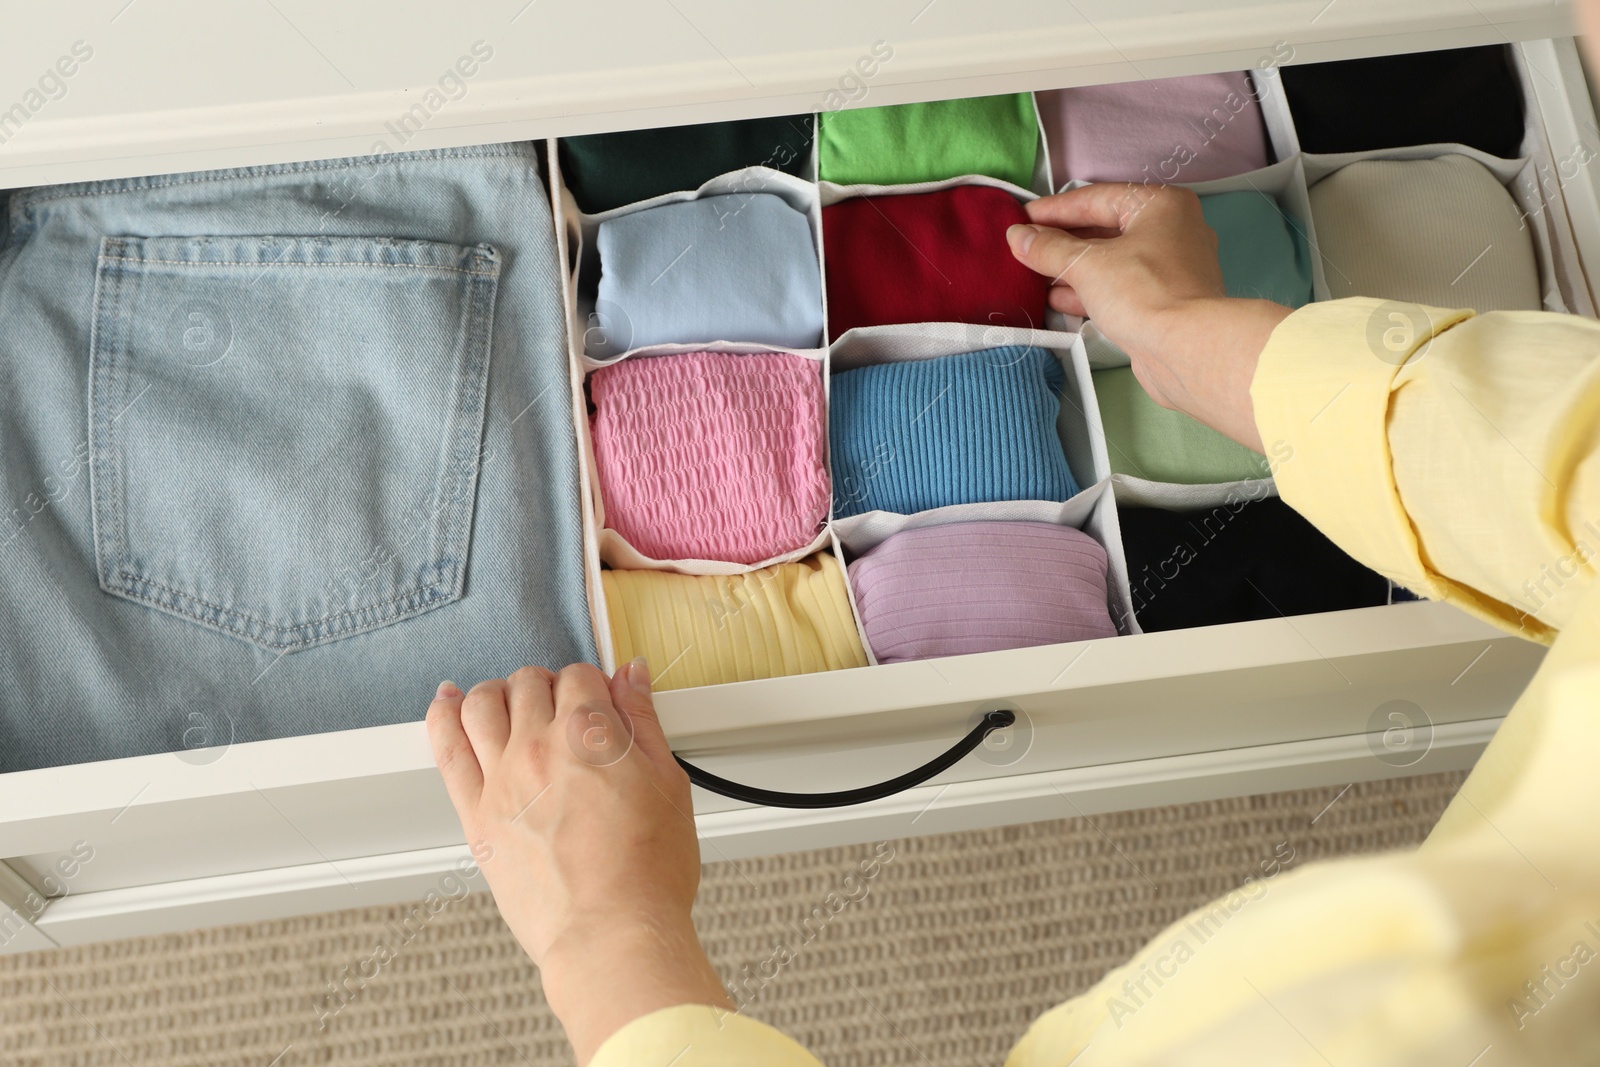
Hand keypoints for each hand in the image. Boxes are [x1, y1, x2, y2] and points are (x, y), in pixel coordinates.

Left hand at [426, 661, 731, 1064]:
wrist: (612, 932)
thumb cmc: (647, 873)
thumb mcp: (668, 784)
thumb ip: (645, 722)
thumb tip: (632, 678)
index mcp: (591, 733)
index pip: (580, 677)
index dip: (591, 685)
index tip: (596, 700)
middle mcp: (540, 746)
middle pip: (529, 685)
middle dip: (547, 687)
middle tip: (559, 708)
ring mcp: (502, 779)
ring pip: (482, 704)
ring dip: (497, 693)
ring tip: (508, 703)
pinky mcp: (476, 815)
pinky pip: (446, 748)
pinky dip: (442, 715)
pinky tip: (446, 702)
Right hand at [1006, 183, 1292, 451]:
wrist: (1185, 350)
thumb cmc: (1143, 293)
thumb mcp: (1086, 264)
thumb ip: (1048, 248)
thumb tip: (1017, 236)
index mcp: (1161, 205)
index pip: (1096, 198)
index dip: (1054, 210)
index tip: (1021, 219)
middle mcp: (1172, 230)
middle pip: (1105, 229)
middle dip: (1062, 243)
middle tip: (1025, 249)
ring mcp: (1172, 268)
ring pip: (1112, 260)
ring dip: (1072, 269)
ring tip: (1034, 277)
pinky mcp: (1165, 301)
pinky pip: (1121, 286)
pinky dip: (1091, 290)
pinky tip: (1059, 300)